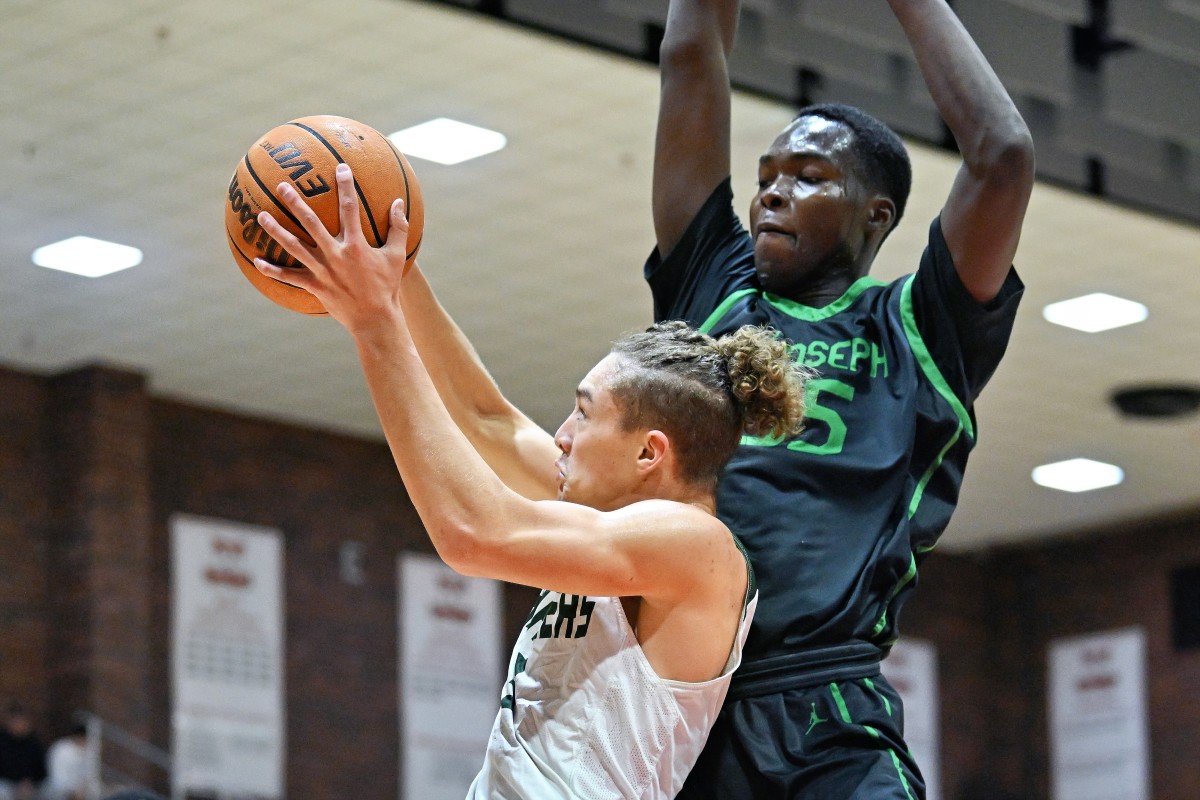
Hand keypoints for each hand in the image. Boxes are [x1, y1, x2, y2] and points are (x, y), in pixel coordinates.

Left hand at [254, 163, 410, 334]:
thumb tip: (398, 203)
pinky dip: (273, 270)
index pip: (350, 209)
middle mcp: (336, 255)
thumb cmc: (387, 286)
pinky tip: (257, 261)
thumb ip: (398, 227)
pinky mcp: (315, 286)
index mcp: (356, 245)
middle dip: (296, 203)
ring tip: (261, 215)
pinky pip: (290, 276)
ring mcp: (323, 271)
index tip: (340, 168)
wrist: (375, 319)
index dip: (346, 187)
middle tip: (282, 187)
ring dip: (276, 230)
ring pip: (294, 246)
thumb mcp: (397, 256)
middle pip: (311, 223)